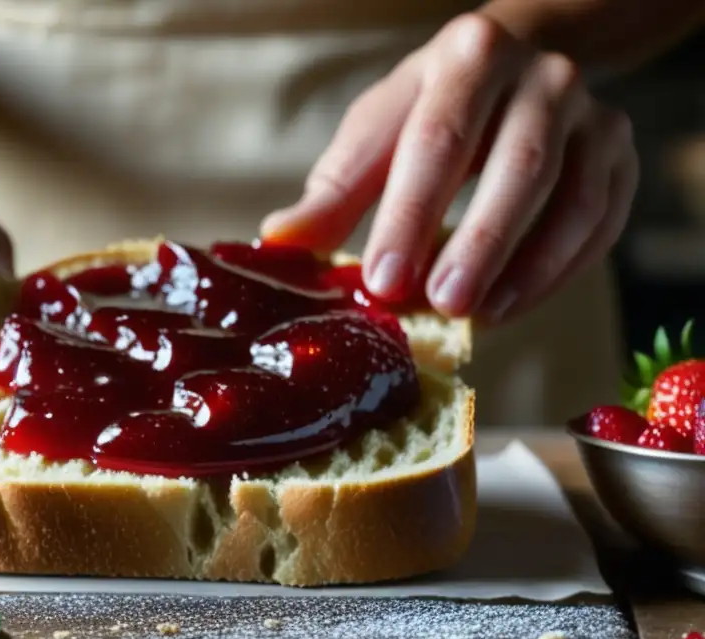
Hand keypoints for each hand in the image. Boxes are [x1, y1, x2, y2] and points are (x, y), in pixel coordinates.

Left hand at [261, 13, 637, 321]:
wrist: (514, 67)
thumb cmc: (429, 111)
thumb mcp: (377, 133)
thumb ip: (334, 189)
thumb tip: (279, 241)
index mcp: (467, 59)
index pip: (438, 142)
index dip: (410, 216)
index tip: (383, 281)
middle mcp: (542, 76)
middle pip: (518, 168)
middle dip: (478, 244)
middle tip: (441, 306)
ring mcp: (593, 114)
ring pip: (572, 198)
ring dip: (528, 267)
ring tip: (479, 317)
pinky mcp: (621, 154)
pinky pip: (602, 222)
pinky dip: (560, 271)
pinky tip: (513, 305)